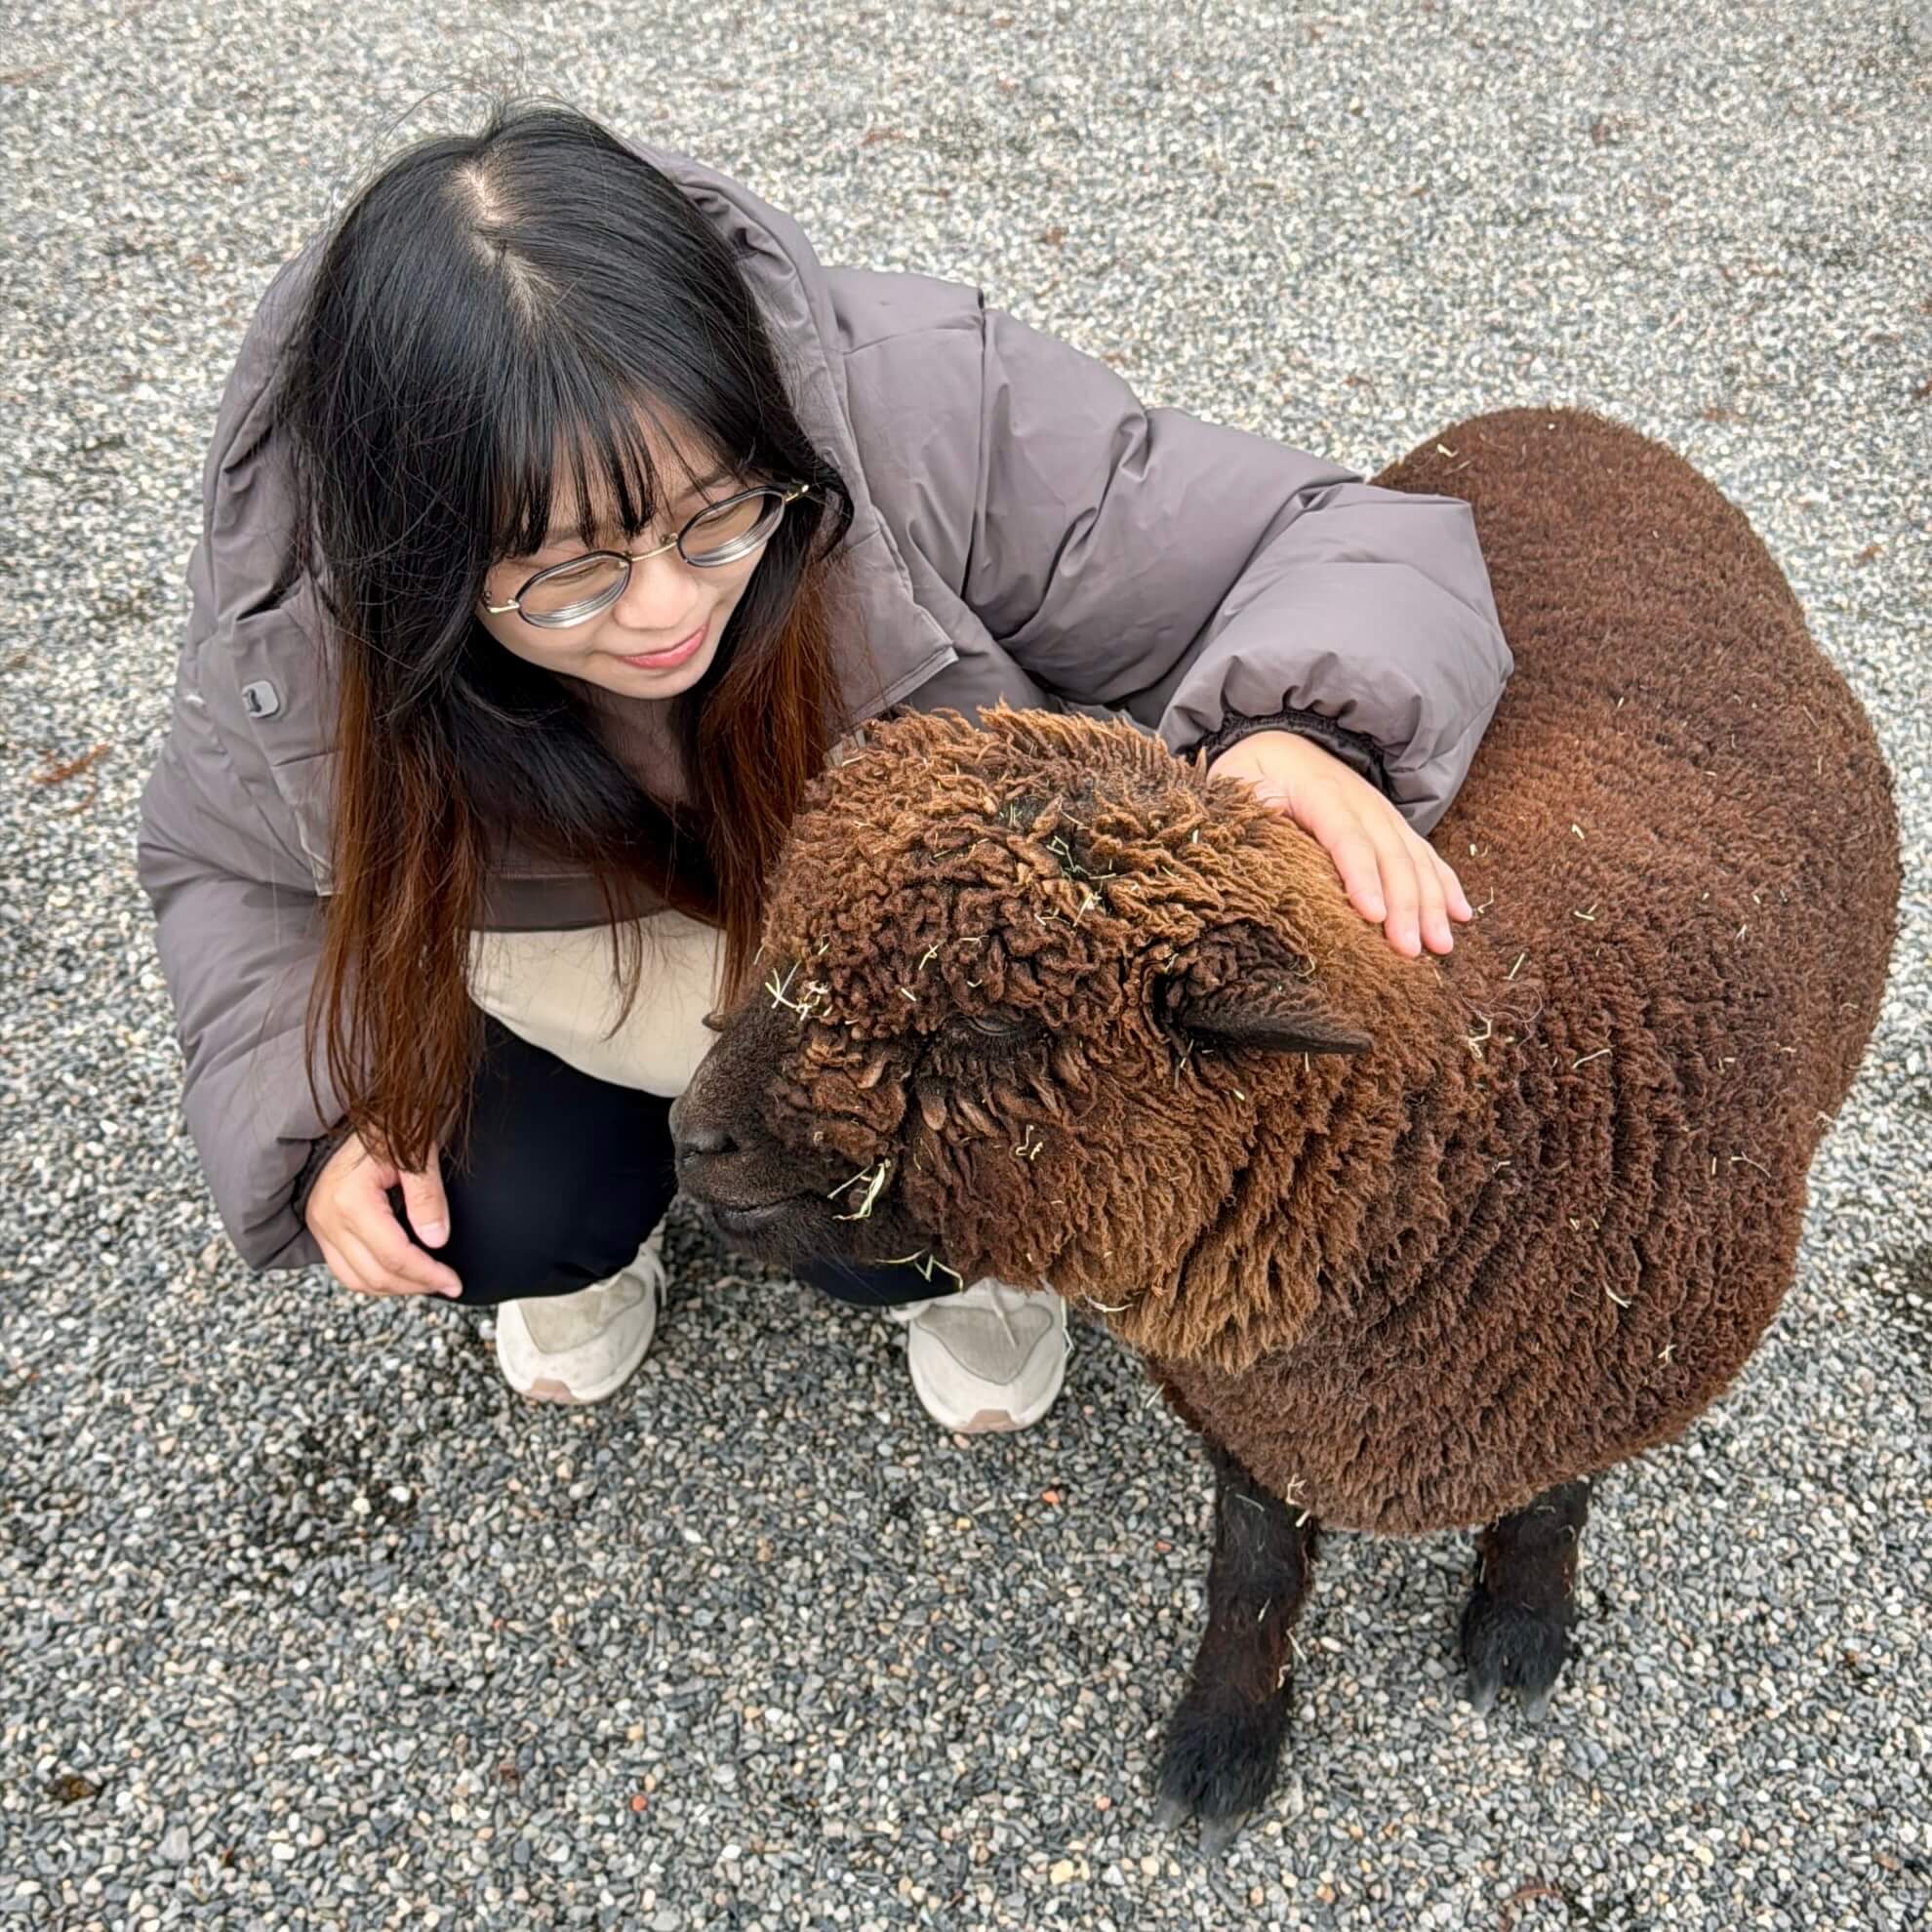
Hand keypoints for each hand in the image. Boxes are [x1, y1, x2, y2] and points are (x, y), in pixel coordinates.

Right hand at [304, 1131, 462, 1298]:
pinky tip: (402, 1272)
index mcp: (350, 1200)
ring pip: (355, 1280)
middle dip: (415, 1286)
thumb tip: (436, 1240)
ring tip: (427, 1282)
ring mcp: (320, 1224)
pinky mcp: (320, 1227)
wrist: (361, 1114)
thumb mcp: (417, 1153)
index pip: (393, 1256)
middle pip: (374, 1275)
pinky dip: (374, 1277)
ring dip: (394, 1288)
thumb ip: (427, 1197)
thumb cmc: (390, 1125)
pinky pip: (344, 1268)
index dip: (427, 1274)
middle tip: (447, 1284)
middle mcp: (327, 1217)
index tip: (454, 1281)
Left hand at [1205, 730, 1471, 956]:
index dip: (1361, 876)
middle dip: (1405, 904)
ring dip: (1432, 903)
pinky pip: (1425, 855)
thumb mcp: (1235, 785)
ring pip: (1414, 857)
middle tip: (1410, 950)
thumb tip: (1251, 862)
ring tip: (1441, 945)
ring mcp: (1381, 811)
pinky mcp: (1390, 825)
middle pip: (1389, 853)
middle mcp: (1360, 799)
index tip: (1373, 915)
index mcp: (1317, 789)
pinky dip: (1445, 885)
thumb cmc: (1251, 773)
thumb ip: (1245, 817)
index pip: (1345, 836)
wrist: (1279, 741)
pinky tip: (1461, 915)